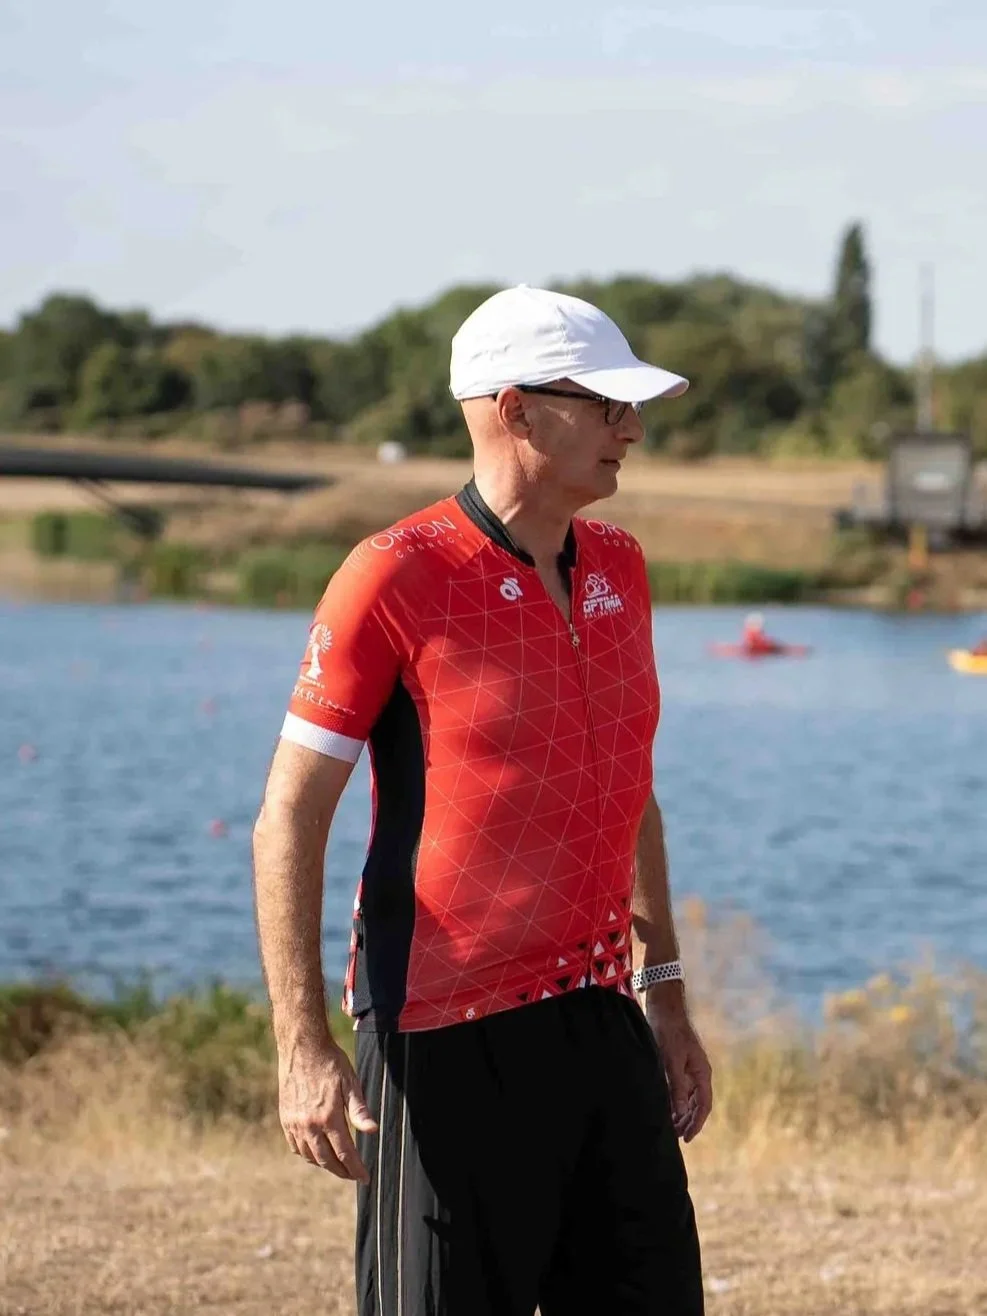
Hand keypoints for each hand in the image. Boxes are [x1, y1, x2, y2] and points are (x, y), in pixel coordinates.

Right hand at [278, 1040, 378, 1181]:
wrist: (302, 1047)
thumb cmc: (331, 1062)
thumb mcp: (350, 1082)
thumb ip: (359, 1110)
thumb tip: (373, 1131)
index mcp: (328, 1117)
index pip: (345, 1153)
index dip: (356, 1169)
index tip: (365, 1179)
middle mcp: (309, 1124)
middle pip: (326, 1160)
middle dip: (342, 1171)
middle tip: (353, 1175)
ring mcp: (295, 1123)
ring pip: (310, 1156)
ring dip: (325, 1165)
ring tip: (338, 1165)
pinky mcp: (285, 1118)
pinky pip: (296, 1147)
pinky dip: (308, 1155)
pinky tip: (317, 1152)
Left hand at [644, 988, 712, 1142]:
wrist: (663, 1008)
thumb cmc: (668, 1031)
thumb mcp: (671, 1060)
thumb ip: (676, 1086)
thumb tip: (680, 1112)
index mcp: (702, 1072)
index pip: (703, 1104)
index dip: (696, 1123)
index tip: (686, 1138)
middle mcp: (697, 1073)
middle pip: (696, 1104)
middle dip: (688, 1121)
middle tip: (675, 1137)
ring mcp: (688, 1068)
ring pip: (688, 1097)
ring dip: (681, 1113)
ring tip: (669, 1127)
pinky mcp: (677, 1064)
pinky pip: (679, 1088)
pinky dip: (674, 1101)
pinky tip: (665, 1108)